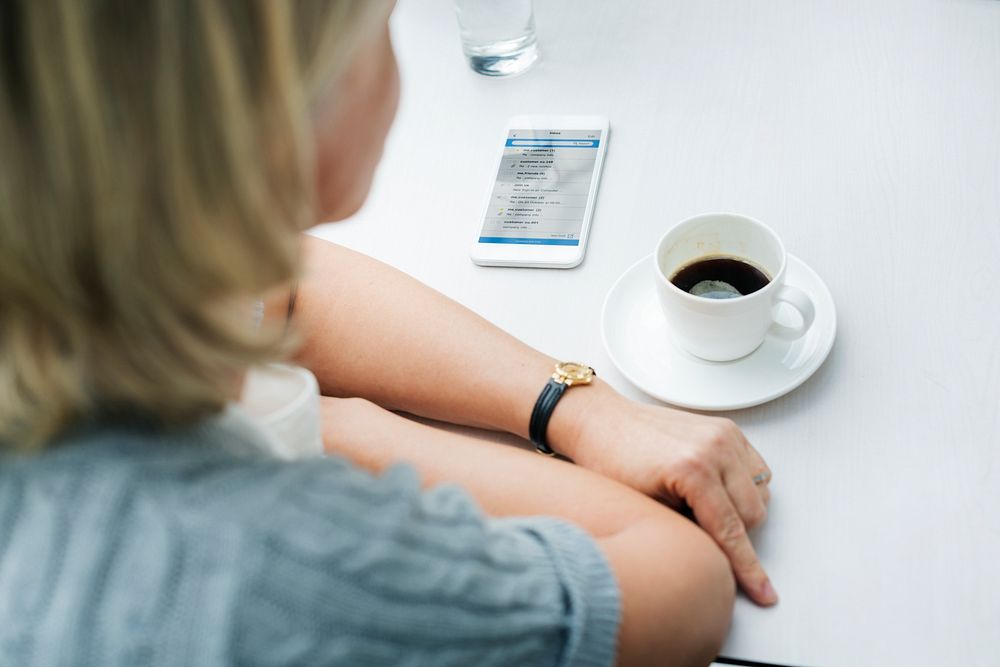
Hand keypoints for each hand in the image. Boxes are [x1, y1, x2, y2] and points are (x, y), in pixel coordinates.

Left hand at [552, 387, 776, 605]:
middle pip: (752, 515)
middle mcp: (715, 447)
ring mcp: (724, 434)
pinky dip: (743, 486)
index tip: (764, 592)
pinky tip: (712, 488)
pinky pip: (757, 470)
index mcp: (692, 469)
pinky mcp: (727, 428)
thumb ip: (686, 533)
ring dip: (740, 509)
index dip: (746, 568)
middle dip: (732, 533)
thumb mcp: (645, 509)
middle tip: (692, 524)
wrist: (601, 422)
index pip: (731, 532)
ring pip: (760, 493)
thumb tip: (713, 557)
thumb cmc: (610, 462)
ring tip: (699, 504)